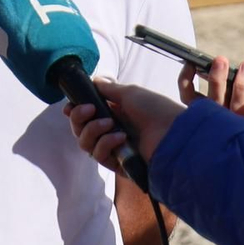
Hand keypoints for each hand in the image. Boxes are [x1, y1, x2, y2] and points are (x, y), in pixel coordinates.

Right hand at [63, 81, 186, 176]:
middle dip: (79, 118)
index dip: (75, 111)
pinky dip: (106, 143)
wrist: (174, 133)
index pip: (85, 115)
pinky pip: (99, 155)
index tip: (70, 106)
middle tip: (88, 110)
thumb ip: (108, 89)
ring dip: (92, 130)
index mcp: (115, 114)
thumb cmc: (156, 110)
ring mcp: (114, 148)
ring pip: (85, 143)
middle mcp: (112, 131)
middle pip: (80, 129)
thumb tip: (94, 80)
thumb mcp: (130, 93)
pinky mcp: (118, 164)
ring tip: (110, 124)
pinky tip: (120, 137)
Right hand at [178, 55, 243, 123]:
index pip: (189, 98)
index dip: (186, 79)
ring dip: (241, 84)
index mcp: (210, 112)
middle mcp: (223, 122)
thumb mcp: (232, 98)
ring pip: (238, 106)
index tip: (191, 63)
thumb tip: (219, 63)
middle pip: (214, 100)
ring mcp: (243, 126)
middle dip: (217, 79)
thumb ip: (225, 85)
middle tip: (221, 60)